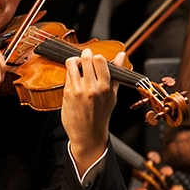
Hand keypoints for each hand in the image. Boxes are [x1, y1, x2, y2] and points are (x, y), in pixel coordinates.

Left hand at [61, 48, 117, 175]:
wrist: (88, 135)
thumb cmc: (101, 114)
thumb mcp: (112, 95)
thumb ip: (117, 73)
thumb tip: (122, 55)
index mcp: (105, 87)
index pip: (100, 60)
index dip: (96, 56)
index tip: (95, 60)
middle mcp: (91, 88)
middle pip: (86, 58)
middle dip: (84, 55)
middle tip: (85, 58)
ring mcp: (78, 90)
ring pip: (72, 63)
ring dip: (74, 61)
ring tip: (77, 66)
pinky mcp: (67, 93)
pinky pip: (67, 75)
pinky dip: (70, 73)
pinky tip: (74, 78)